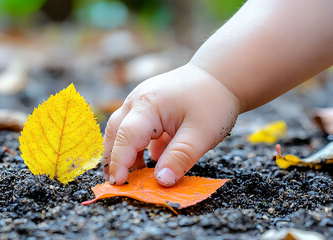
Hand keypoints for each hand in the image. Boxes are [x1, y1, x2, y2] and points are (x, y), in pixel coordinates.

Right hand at [102, 63, 239, 185]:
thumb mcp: (201, 134)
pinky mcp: (150, 107)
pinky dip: (140, 146)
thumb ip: (180, 157)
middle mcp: (139, 101)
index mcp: (148, 105)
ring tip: (132, 176)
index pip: (126, 137)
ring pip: (124, 129)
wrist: (220, 75)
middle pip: (116, 131)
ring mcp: (143, 102)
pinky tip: (151, 160)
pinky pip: (138, 128)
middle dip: (113, 158)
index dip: (119, 161)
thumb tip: (161, 182)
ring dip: (126, 153)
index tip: (118, 184)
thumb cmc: (213, 101)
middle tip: (115, 183)